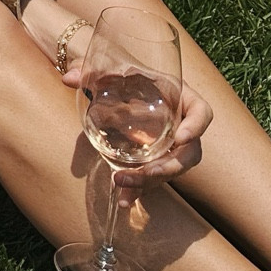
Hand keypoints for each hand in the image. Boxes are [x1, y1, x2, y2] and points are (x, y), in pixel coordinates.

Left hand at [61, 63, 210, 190]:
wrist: (120, 90)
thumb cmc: (124, 75)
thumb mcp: (111, 71)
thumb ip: (90, 72)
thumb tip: (68, 78)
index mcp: (181, 98)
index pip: (202, 113)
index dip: (196, 127)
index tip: (181, 138)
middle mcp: (181, 125)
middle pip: (189, 153)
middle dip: (168, 167)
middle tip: (146, 174)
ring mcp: (171, 147)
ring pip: (171, 171)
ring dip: (150, 182)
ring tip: (122, 185)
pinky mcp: (157, 161)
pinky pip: (154, 179)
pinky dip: (140, 190)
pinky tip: (123, 199)